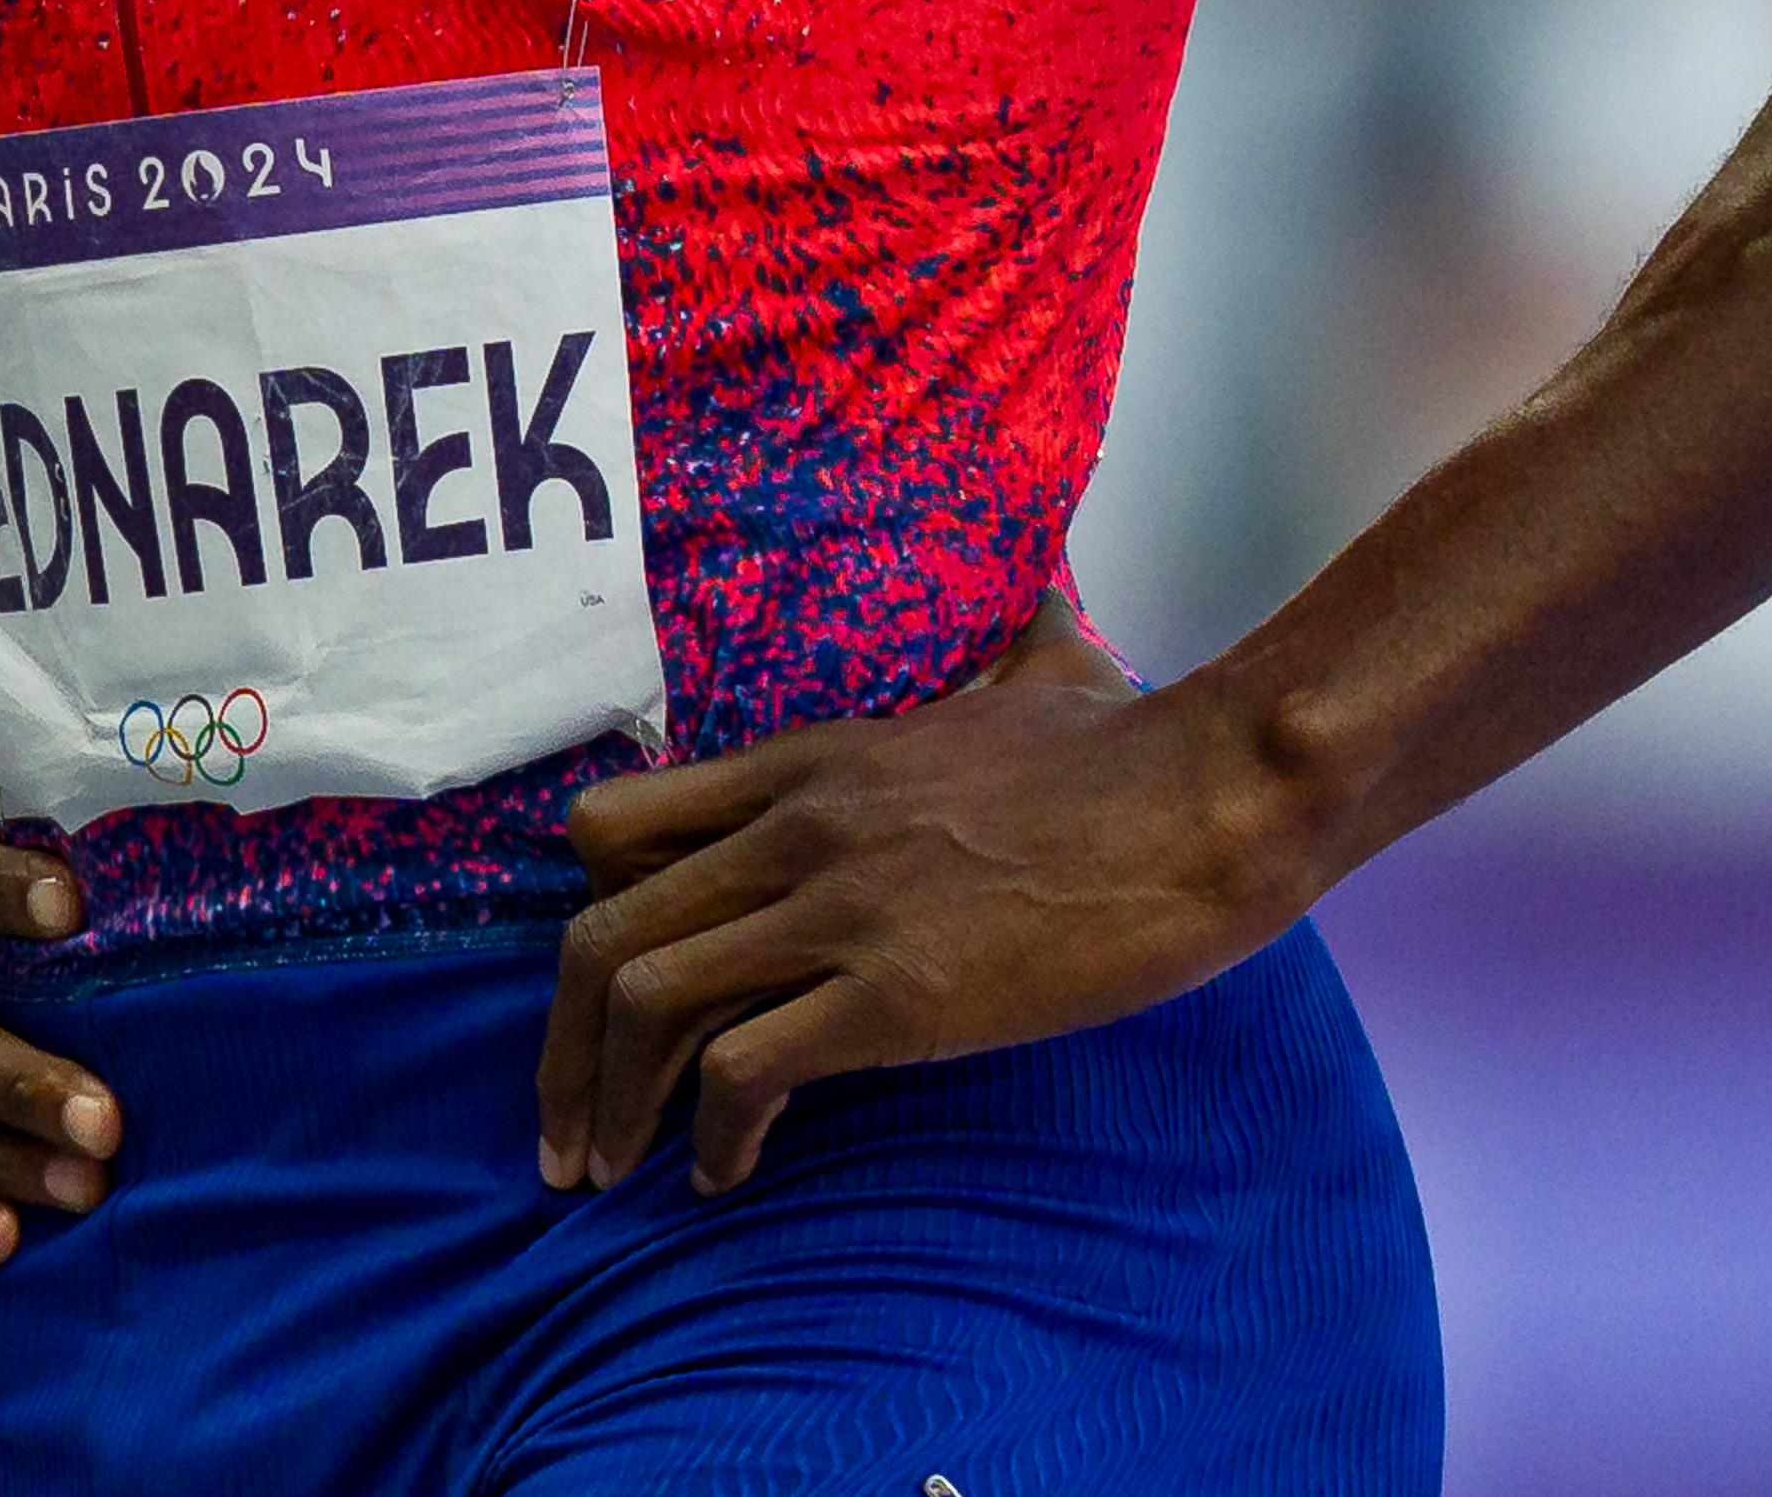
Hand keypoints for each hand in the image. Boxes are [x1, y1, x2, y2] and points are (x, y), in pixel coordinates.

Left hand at [536, 603, 1324, 1197]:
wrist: (1208, 797)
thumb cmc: (1136, 744)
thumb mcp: (1043, 667)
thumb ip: (1016, 642)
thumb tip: (1051, 595)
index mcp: (806, 765)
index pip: (616, 829)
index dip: (589, 918)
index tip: (598, 997)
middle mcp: (793, 829)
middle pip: (599, 935)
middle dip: (563, 1050)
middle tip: (563, 1135)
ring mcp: (837, 909)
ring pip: (644, 1001)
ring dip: (611, 1105)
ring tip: (614, 1173)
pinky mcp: (891, 994)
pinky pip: (744, 1071)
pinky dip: (714, 1138)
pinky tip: (728, 1176)